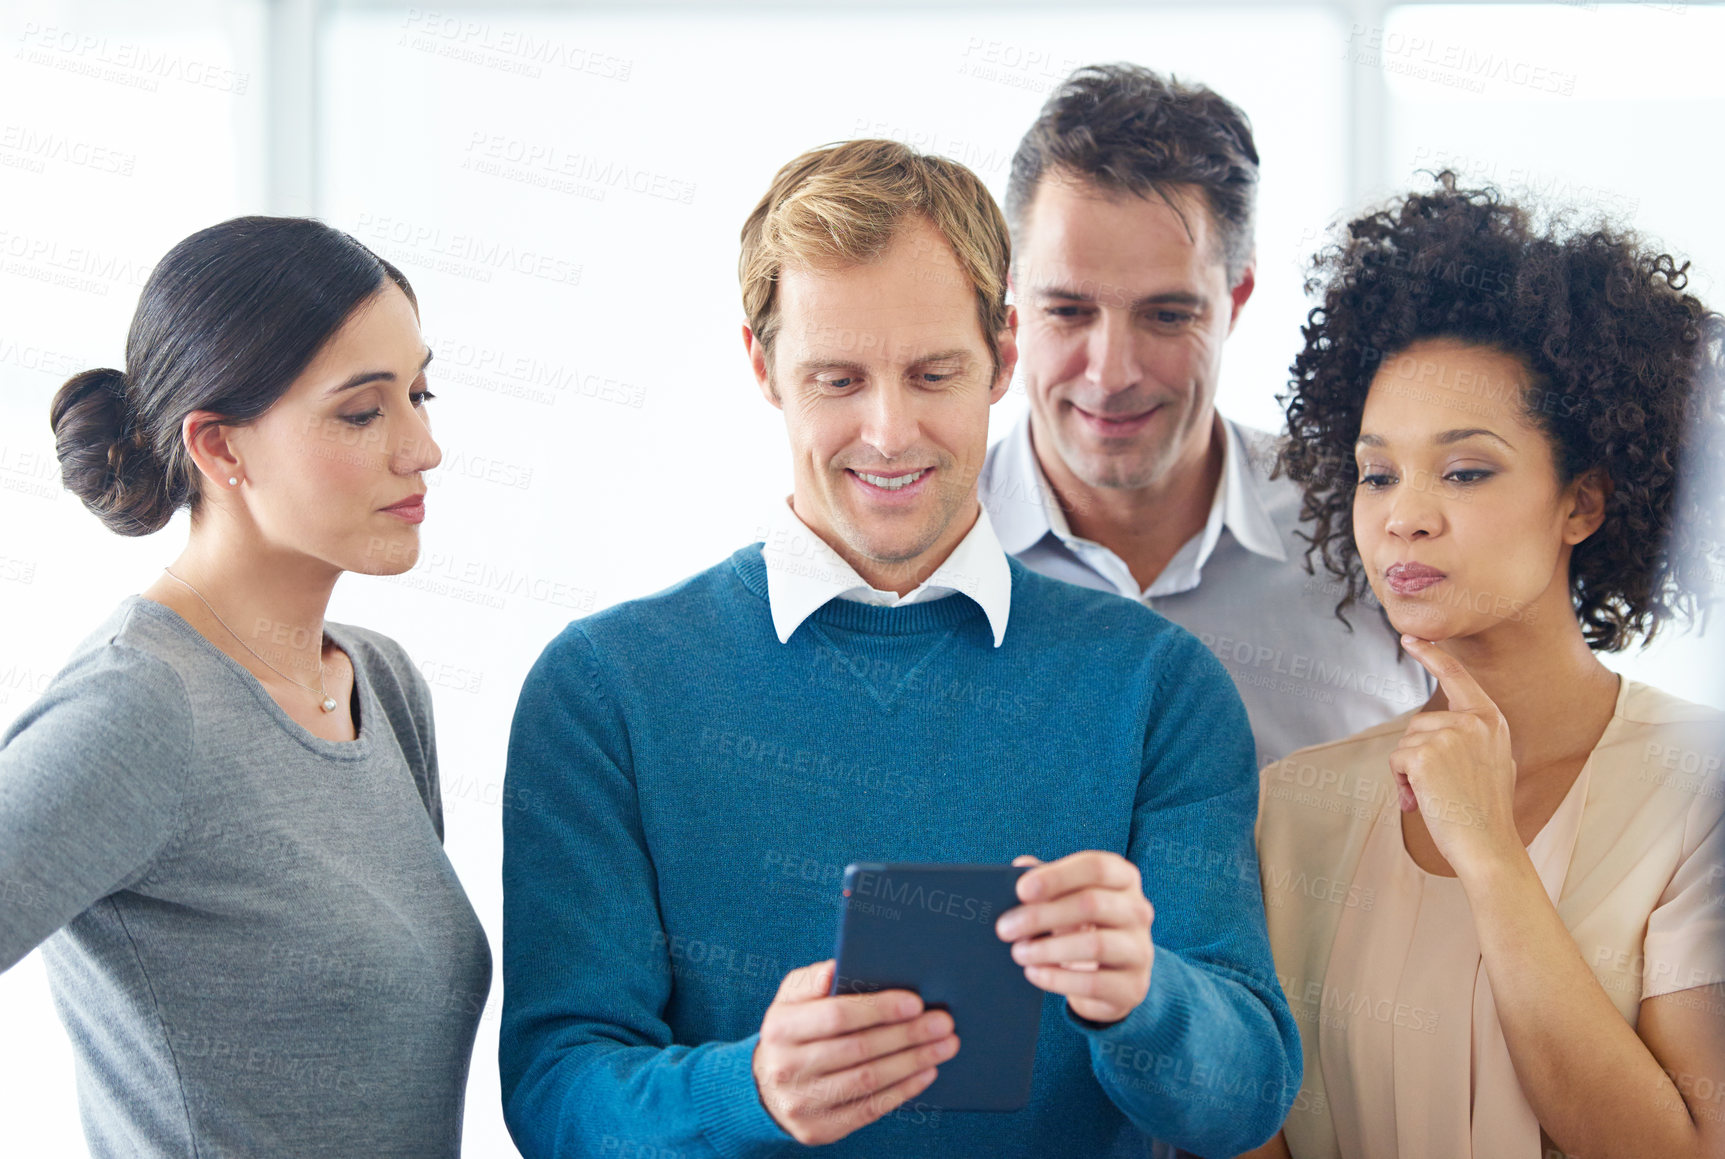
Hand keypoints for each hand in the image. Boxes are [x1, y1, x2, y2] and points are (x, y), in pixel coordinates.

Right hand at [752, 959, 957, 1144]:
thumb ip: (814, 980)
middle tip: (943, 1023)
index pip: (837, 1016)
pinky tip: (926, 1073)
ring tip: (944, 1046)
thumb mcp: (792, 998)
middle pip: (859, 1049)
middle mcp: (786, 1067)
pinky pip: (869, 1109)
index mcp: (780, 1027)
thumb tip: (838, 970)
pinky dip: (903, 1090)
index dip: (879, 1009)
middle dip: (908, 1035)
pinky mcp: (818, 1129)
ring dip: (913, 1062)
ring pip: (869, 1081)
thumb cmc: (793, 1029)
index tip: (915, 1002)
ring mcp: (801, 1103)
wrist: (765, 1086)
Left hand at [994, 852, 1153, 1024]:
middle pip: (1092, 904)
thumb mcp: (1067, 900)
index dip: (1057, 876)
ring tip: (1018, 953)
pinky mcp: (1133, 986)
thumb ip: (1046, 881)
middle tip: (1005, 928)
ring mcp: (1140, 950)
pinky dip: (1058, 978)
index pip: (1096, 867)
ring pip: (1095, 945)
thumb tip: (1018, 866)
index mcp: (1123, 878)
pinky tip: (1034, 973)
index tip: (1021, 890)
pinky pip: (1094, 983)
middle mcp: (1138, 910)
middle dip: (1042, 916)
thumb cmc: (1083, 927)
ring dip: (1048, 949)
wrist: (1111, 978)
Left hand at [1390, 634, 1520, 876]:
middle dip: (1419, 756)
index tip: (1410, 637)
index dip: (1433, 656)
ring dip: (1409, 772)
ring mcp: (1450, 735)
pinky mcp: (1425, 753)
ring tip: (1436, 797)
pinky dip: (1401, 783)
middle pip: (1420, 724)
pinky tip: (1422, 801)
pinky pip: (1396, 760)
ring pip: (1406, 743)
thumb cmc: (1485, 813)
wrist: (1489, 846)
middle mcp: (1473, 721)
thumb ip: (1471, 738)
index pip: (1459, 679)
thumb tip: (1435, 732)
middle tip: (1442, 789)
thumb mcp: (1492, 763)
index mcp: (1491, 720)